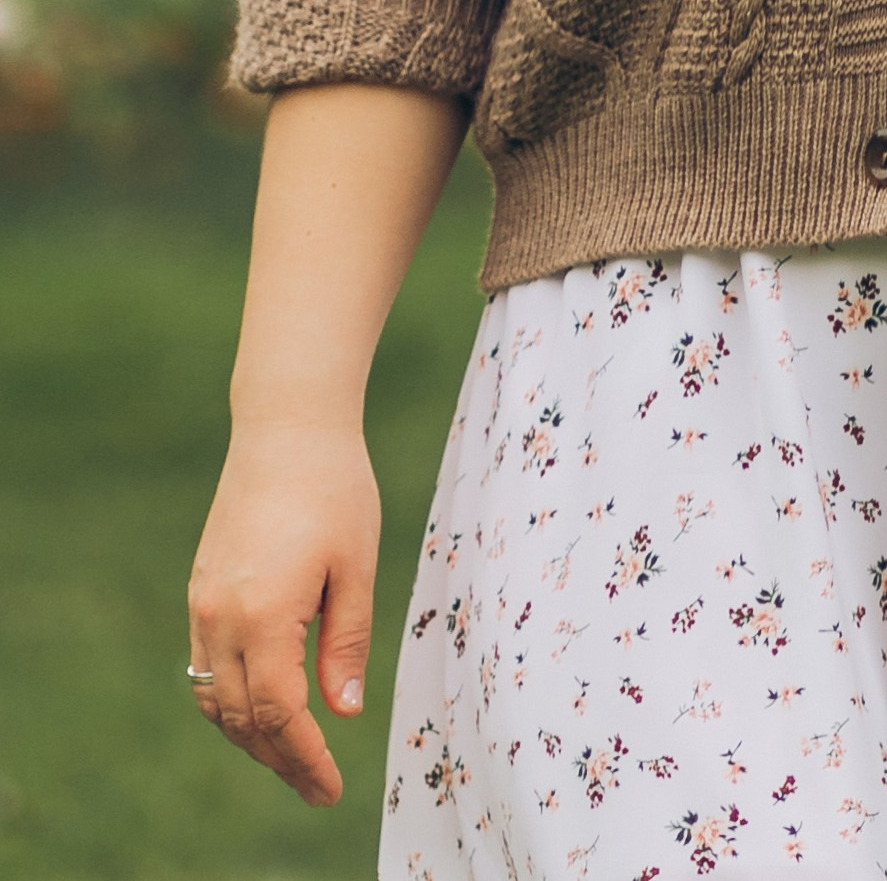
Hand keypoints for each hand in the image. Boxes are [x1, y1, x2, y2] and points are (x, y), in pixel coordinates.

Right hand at [187, 422, 378, 806]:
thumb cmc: (335, 489)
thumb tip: (344, 713)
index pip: (277, 713)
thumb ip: (346, 644)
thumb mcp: (356, 567)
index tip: (331, 787)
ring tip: (294, 756)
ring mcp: (203, 604)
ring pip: (214, 698)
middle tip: (318, 786)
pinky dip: (230, 699)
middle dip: (279, 758)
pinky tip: (263, 706)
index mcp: (261, 616)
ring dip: (250, 735)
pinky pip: (204, 666)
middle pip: (240, 717)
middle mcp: (219, 617)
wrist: (287, 427)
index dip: (304, 757)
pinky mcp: (201, 589)